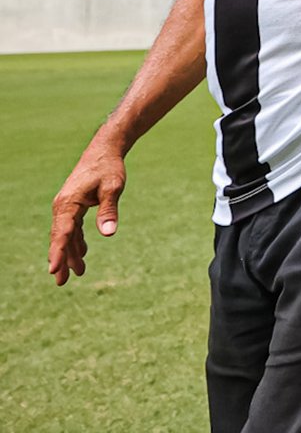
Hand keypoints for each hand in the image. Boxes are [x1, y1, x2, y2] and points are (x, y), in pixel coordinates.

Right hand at [48, 138, 126, 285]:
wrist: (104, 150)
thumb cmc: (109, 168)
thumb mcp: (113, 188)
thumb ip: (109, 210)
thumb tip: (109, 233)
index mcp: (68, 202)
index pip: (62, 232)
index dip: (59, 252)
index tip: (54, 270)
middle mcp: (63, 206)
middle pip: (60, 237)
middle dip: (60, 260)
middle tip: (61, 282)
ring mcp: (67, 206)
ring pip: (66, 235)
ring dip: (71, 253)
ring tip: (77, 274)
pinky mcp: (74, 206)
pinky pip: (72, 228)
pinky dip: (76, 241)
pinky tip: (83, 254)